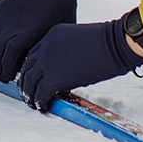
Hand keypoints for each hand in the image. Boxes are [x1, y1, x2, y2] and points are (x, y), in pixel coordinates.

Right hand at [0, 0, 80, 81]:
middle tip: (2, 77)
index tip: (10, 78)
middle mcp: (12, 24)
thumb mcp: (59, 32)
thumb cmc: (61, 7)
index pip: (9, 56)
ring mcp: (3, 16)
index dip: (6, 70)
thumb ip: (48, 49)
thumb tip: (44, 68)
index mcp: (29, 31)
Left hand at [17, 19, 142, 110]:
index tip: (33, 77)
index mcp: (52, 34)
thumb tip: (64, 75)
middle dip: (26, 80)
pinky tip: (43, 107)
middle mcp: (46, 46)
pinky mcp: (55, 77)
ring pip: (29, 80)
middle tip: (27, 91)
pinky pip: (40, 92)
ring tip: (32, 102)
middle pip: (27, 66)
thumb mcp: (79, 42)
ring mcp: (48, 61)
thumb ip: (66, 54)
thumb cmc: (108, 42)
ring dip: (29, 93)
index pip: (33, 53)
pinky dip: (39, 101)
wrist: (117, 44)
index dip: (32, 67)